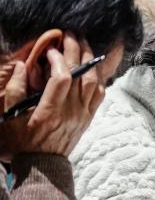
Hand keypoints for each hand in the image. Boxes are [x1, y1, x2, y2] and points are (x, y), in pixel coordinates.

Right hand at [0, 34, 103, 157]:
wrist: (42, 165)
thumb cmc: (21, 141)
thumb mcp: (9, 117)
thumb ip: (14, 90)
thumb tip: (23, 65)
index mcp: (50, 111)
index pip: (62, 78)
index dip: (58, 59)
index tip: (50, 49)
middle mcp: (71, 111)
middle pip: (81, 74)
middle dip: (76, 50)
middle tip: (71, 35)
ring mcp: (83, 114)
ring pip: (94, 81)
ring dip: (90, 60)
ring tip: (83, 44)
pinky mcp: (89, 118)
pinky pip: (100, 94)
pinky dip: (98, 77)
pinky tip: (92, 66)